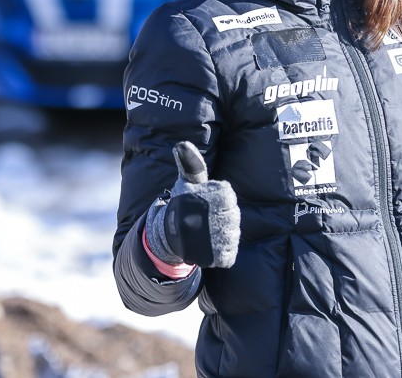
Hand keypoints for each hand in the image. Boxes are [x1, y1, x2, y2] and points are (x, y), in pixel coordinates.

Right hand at [145, 141, 240, 268]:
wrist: (168, 238)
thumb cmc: (183, 205)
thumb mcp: (187, 183)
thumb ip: (190, 163)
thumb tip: (181, 144)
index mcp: (206, 196)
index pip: (229, 195)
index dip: (219, 200)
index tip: (205, 203)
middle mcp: (210, 217)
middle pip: (233, 215)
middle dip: (223, 217)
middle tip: (206, 220)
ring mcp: (213, 238)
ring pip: (232, 234)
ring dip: (224, 234)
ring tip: (207, 233)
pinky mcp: (216, 257)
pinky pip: (229, 253)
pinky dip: (223, 251)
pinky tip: (211, 246)